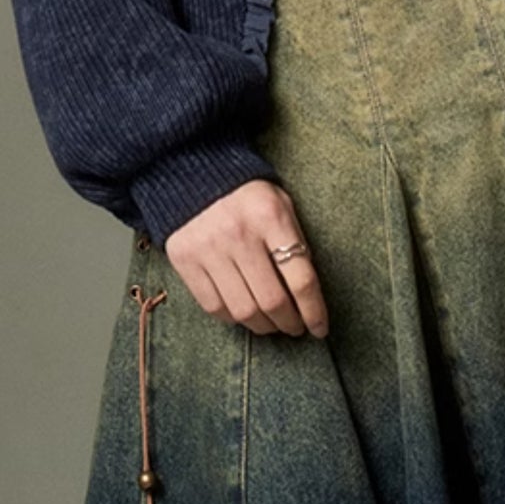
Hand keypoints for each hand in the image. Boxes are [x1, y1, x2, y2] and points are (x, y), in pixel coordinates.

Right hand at [164, 179, 328, 338]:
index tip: (320, 328)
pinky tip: (244, 314)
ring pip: (243, 310)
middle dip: (289, 323)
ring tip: (272, 324)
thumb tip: (308, 295)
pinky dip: (233, 319)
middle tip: (296, 327)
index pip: (301, 278)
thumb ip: (295, 243)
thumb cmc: (247, 196)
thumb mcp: (281, 205)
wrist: (194, 176)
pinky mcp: (185, 260)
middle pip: (272, 300)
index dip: (314, 311)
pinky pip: (213, 306)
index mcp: (270, 216)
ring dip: (263, 326)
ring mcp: (208, 249)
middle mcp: (238, 234)